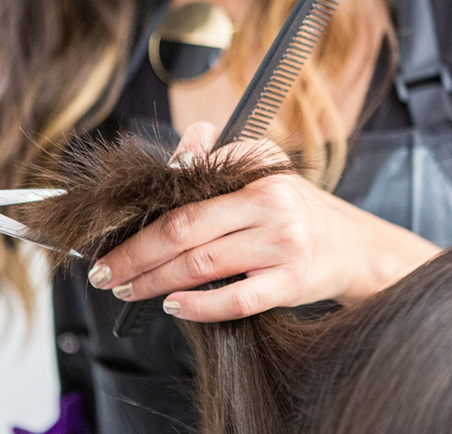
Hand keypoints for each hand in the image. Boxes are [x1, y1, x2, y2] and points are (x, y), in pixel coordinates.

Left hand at [87, 122, 439, 321]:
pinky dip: (200, 306)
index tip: (109, 231)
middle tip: (104, 271)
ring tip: (125, 288)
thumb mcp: (263, 165)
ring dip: (155, 280)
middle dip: (134, 253)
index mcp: (255, 175)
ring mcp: (282, 246)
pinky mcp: (291, 283)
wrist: (355, 245)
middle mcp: (269, 206)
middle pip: (184, 230)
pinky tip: (172, 306)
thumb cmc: (296, 206)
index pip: (185, 194)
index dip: (141, 215)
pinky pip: (237, 299)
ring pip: (203, 265)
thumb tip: (174, 158)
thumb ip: (217, 153)